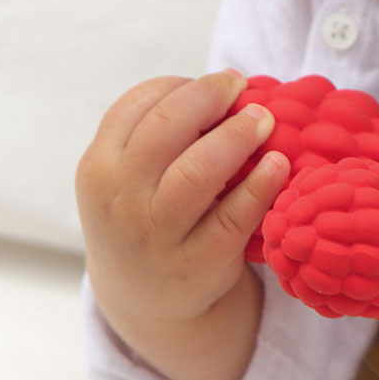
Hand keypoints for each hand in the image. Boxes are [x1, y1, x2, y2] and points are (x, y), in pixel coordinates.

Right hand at [76, 70, 290, 379]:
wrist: (145, 297)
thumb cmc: (148, 215)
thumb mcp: (129, 176)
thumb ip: (160, 134)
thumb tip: (228, 83)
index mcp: (99, 166)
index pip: (138, 106)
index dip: (184, 85)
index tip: (222, 82)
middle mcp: (121, 200)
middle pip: (167, 128)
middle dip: (210, 98)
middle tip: (245, 89)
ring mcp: (158, 235)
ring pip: (198, 172)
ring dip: (237, 136)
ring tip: (266, 120)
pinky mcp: (198, 263)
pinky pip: (234, 217)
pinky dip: (260, 186)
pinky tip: (279, 164)